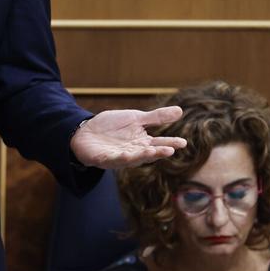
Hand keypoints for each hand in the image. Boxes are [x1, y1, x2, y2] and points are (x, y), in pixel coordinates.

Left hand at [69, 106, 186, 169]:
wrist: (86, 131)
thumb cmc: (113, 126)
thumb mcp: (136, 118)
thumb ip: (156, 118)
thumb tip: (180, 111)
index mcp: (142, 142)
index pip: (159, 143)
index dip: (170, 143)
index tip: (183, 143)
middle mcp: (133, 152)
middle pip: (148, 153)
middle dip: (158, 152)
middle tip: (170, 150)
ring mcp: (118, 157)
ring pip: (132, 159)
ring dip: (141, 156)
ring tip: (152, 151)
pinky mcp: (103, 159)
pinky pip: (112, 159)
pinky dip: (119, 158)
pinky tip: (125, 154)